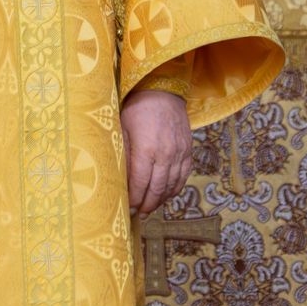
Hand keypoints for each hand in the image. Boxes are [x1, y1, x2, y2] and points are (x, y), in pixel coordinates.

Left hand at [120, 88, 192, 214]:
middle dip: (146, 204)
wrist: (162, 91)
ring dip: (160, 200)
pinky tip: (165, 194)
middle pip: (156, 188)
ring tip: (150, 208)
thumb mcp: (122, 128)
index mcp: (146, 149)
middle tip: (138, 214)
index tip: (127, 208)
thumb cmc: (137, 109)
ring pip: (171, 186)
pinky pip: (183, 177)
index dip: (133, 198)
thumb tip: (118, 178)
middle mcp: (166, 154)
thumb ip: (123, 154)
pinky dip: (174, 189)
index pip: (140, 182)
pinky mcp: (188, 151)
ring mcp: (179, 153)